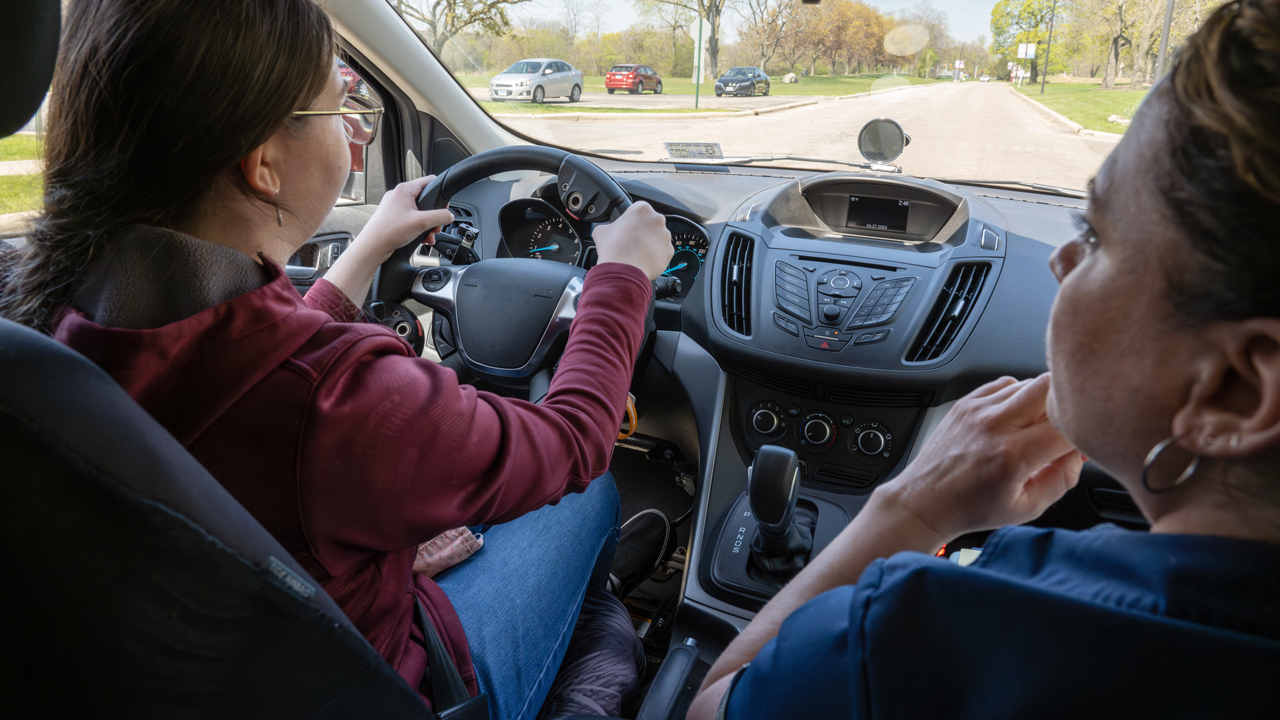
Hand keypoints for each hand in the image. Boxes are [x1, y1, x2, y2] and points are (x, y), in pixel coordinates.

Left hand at [352, 175, 453, 260]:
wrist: (372, 246)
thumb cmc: (389, 231)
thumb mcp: (422, 222)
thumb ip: (440, 217)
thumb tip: (449, 216)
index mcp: (405, 190)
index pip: (430, 181)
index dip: (440, 193)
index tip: (444, 207)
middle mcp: (398, 195)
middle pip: (425, 200)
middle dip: (434, 215)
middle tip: (436, 226)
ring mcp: (394, 206)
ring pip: (418, 212)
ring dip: (427, 225)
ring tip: (428, 236)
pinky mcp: (392, 217)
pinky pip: (410, 219)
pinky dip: (418, 228)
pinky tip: (420, 239)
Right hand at [592, 201, 672, 279]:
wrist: (623, 269)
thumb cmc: (613, 248)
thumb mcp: (601, 231)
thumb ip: (607, 226)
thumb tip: (605, 231)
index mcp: (642, 209)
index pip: (638, 210)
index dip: (631, 220)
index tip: (628, 228)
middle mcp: (657, 219)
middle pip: (650, 224)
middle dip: (643, 232)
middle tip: (632, 242)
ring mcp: (665, 235)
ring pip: (658, 238)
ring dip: (650, 244)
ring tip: (637, 253)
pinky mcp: (669, 251)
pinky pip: (662, 252)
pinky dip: (655, 256)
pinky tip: (644, 261)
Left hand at [886, 373, 1082, 541]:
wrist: (926, 500)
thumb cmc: (971, 508)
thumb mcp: (1028, 507)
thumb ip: (1063, 479)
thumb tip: (1080, 452)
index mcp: (1012, 455)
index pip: (1066, 426)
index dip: (1083, 432)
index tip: (1083, 442)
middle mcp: (994, 425)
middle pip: (1049, 386)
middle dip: (1067, 404)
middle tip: (1065, 425)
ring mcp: (977, 410)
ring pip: (1028, 382)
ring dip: (1042, 400)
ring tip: (1036, 427)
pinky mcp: (966, 403)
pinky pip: (1004, 384)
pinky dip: (1017, 395)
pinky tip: (1015, 418)